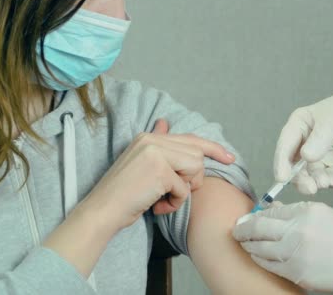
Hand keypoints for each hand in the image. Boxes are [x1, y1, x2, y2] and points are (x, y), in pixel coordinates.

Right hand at [82, 119, 234, 230]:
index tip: (230, 158)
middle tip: (176, 192)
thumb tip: (164, 121)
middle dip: (194, 178)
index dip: (213, 149)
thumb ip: (158, 144)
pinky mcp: (159, 171)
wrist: (102, 211)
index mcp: (149, 137)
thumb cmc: (123, 193)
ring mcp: (156, 153)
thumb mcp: (141, 162)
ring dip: (184, 190)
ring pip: (195, 169)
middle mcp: (152, 140)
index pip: (191, 138)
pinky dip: (175, 203)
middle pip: (197, 154)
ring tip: (164, 198)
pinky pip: (185, 189)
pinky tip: (157, 206)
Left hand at [232, 202, 332, 293]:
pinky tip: (260, 257)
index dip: (251, 217)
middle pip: (258, 232)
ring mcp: (297, 258)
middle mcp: (298, 235)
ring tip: (246, 244)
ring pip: (260, 252)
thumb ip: (292, 210)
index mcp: (304, 214)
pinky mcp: (300, 276)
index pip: (268, 214)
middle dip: (243, 231)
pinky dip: (263, 261)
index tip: (244, 219)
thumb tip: (269, 209)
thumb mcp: (321, 212)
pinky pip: (272, 268)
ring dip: (250, 247)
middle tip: (237, 231)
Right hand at [275, 70, 332, 193]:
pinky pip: (326, 178)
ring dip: (315, 182)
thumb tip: (306, 157)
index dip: (281, 162)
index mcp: (299, 126)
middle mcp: (305, 143)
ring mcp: (319, 156)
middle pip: (294, 166)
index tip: (281, 177)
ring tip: (325, 182)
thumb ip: (320, 138)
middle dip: (299, 178)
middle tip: (309, 187)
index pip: (285, 146)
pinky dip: (328, 182)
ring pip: (310, 175)